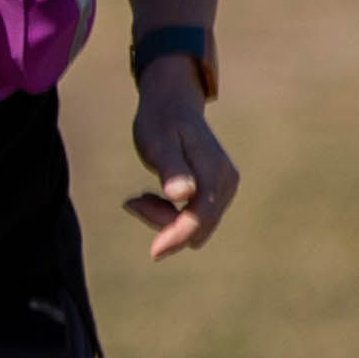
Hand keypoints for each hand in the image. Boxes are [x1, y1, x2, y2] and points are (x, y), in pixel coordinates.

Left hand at [125, 64, 239, 256]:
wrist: (172, 105)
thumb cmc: (161, 121)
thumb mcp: (158, 141)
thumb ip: (170, 168)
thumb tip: (183, 195)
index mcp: (214, 171)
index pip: (200, 216)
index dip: (178, 235)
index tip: (153, 252)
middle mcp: (226, 182)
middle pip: (198, 225)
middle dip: (163, 222)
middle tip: (132, 201)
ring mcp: (224, 188)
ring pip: (195, 224)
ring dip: (164, 218)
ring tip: (138, 197)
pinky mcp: (215, 192)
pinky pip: (192, 217)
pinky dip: (169, 214)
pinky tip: (149, 197)